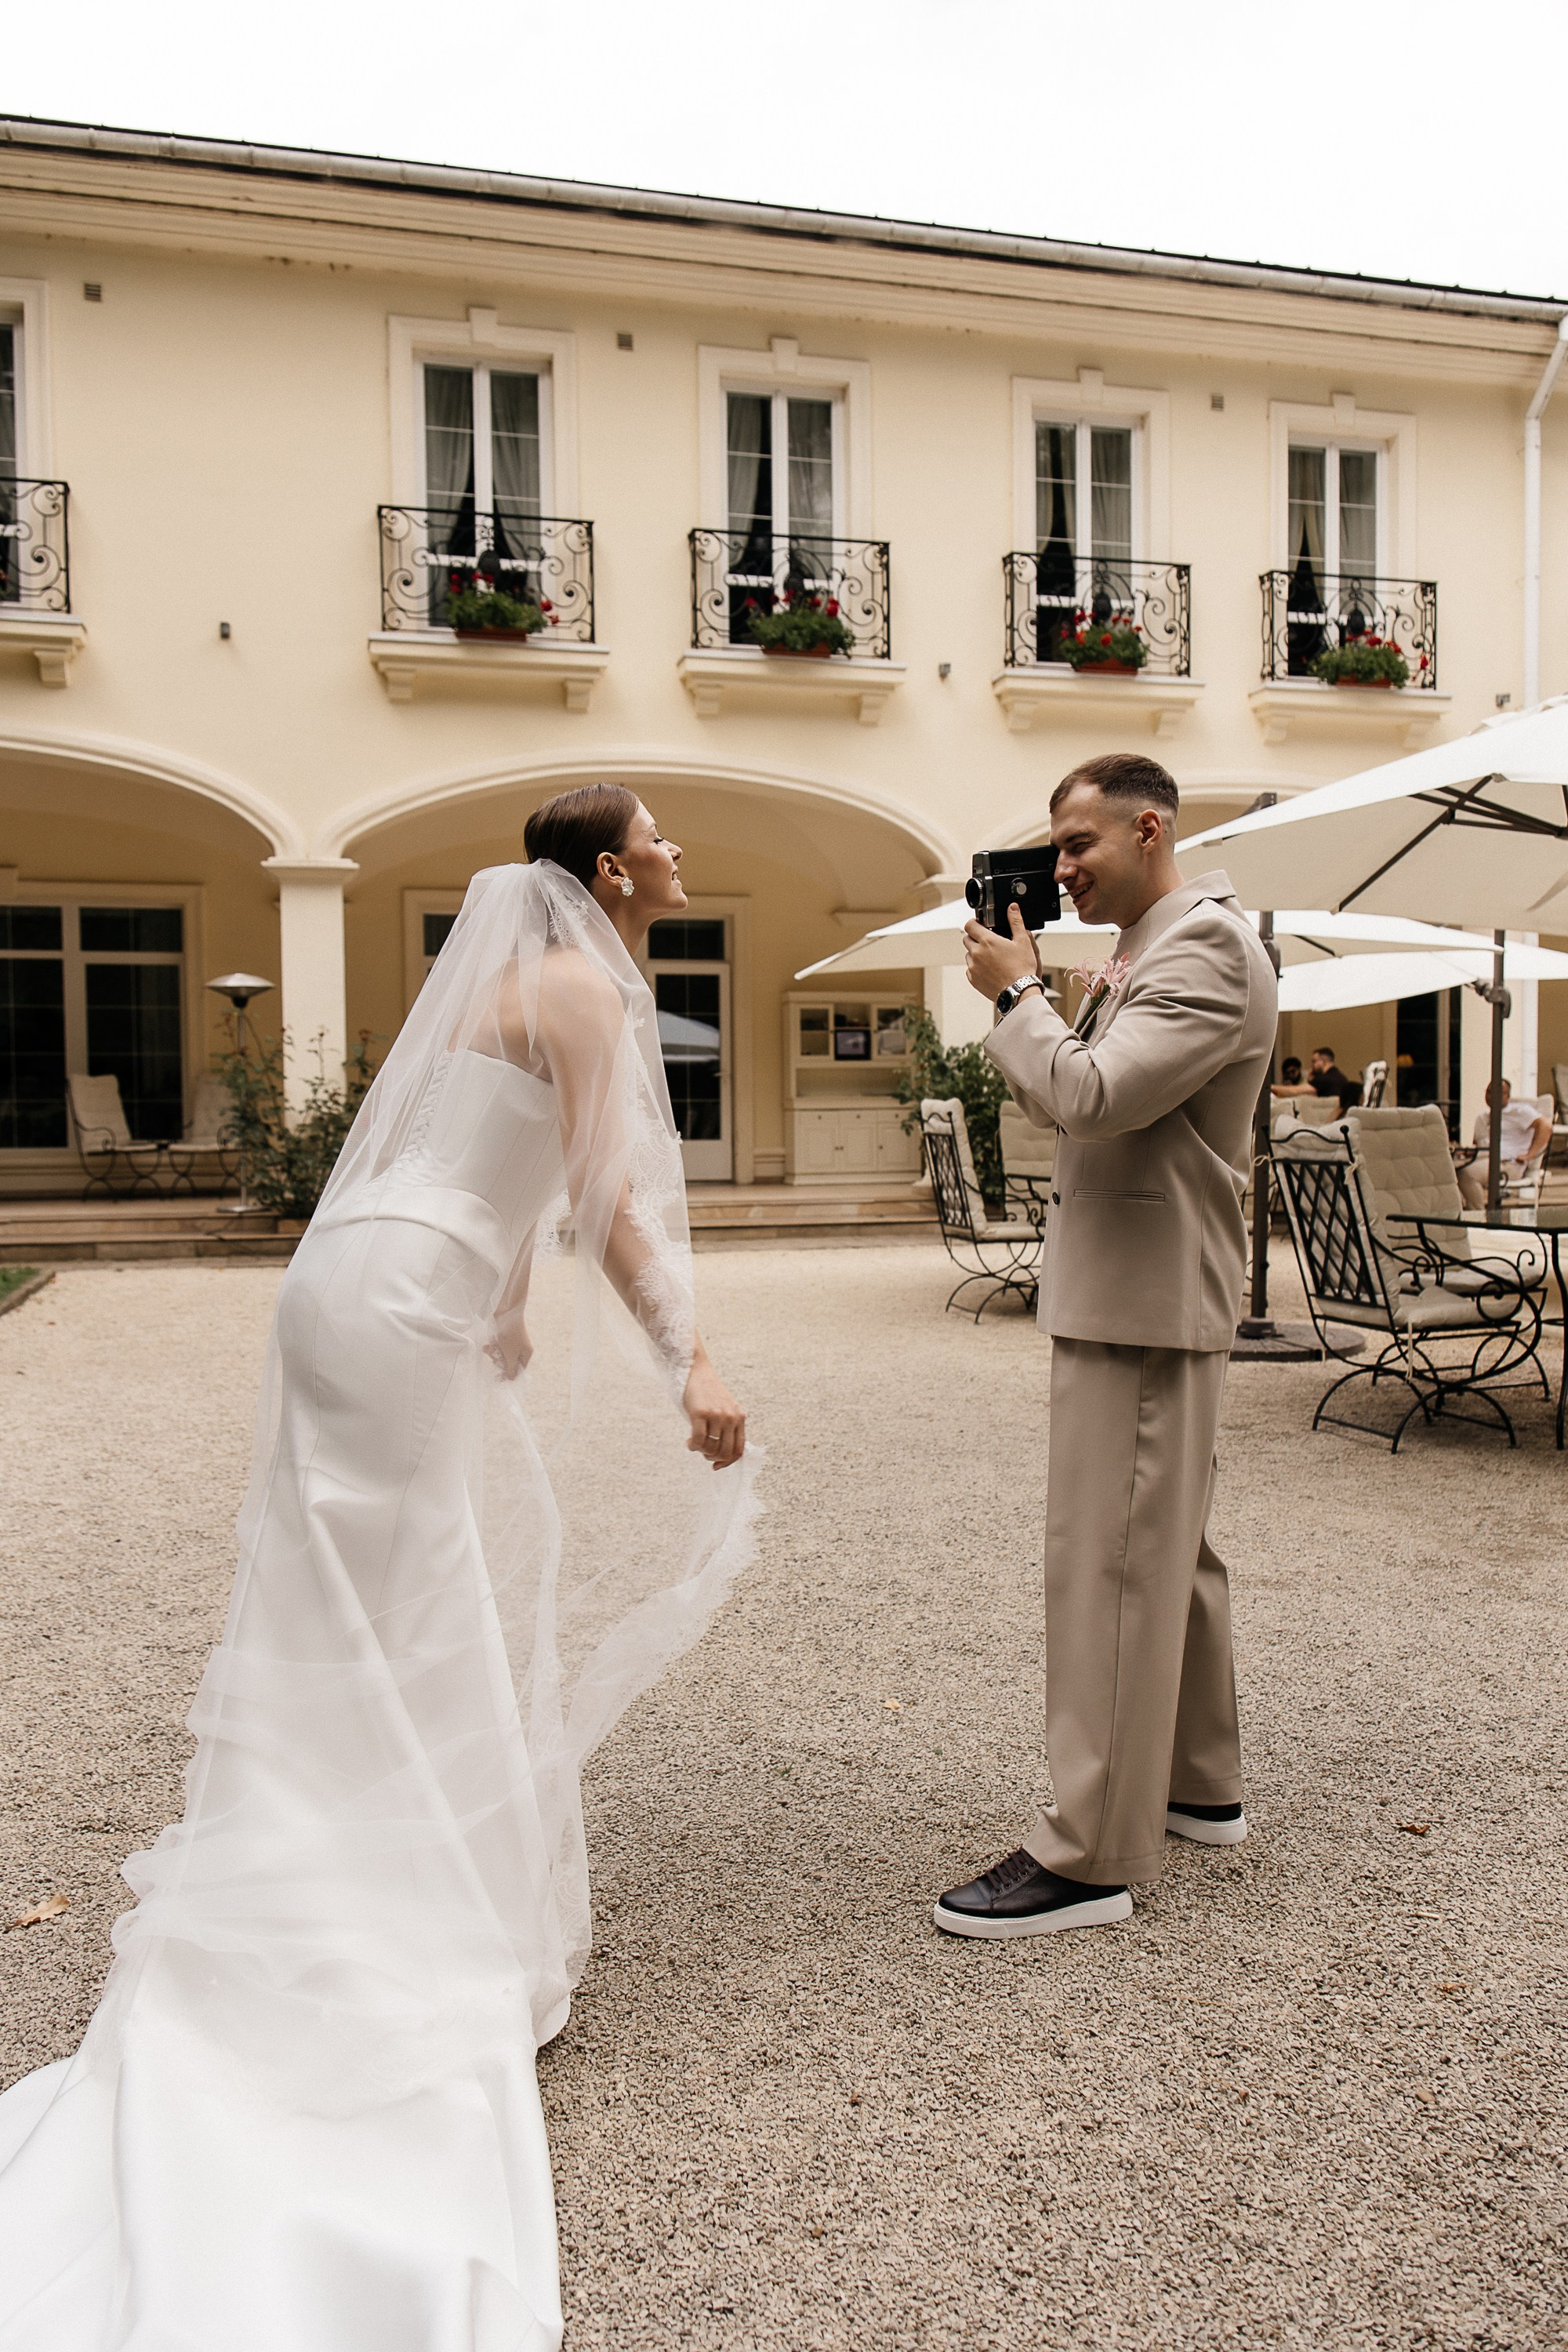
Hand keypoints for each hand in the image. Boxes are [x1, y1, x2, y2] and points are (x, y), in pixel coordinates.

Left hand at [485, 1313, 531, 1380]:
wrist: (506, 1312)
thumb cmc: (511, 1334)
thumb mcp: (511, 1354)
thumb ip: (510, 1368)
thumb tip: (512, 1379)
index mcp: (525, 1354)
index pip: (518, 1369)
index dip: (508, 1373)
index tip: (498, 1378)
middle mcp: (519, 1349)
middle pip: (508, 1362)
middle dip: (499, 1361)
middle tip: (495, 1357)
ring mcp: (511, 1343)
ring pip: (500, 1354)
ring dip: (493, 1353)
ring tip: (489, 1348)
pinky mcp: (503, 1337)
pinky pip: (496, 1346)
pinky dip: (491, 1346)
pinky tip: (487, 1344)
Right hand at [683, 1355, 746, 1469]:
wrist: (696, 1371)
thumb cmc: (708, 1393)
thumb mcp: (725, 1409)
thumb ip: (728, 1428)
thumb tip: (722, 1455)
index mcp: (740, 1417)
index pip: (739, 1449)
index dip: (728, 1462)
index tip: (716, 1466)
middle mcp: (731, 1417)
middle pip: (725, 1452)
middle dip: (713, 1458)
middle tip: (703, 1453)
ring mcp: (717, 1415)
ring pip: (711, 1448)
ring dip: (701, 1452)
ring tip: (695, 1445)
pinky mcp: (701, 1413)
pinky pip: (699, 1441)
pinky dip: (693, 1446)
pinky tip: (689, 1442)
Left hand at [963, 902, 1040, 1002]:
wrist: (1019, 992)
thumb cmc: (1022, 968)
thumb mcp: (1023, 941)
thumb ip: (1016, 922)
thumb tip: (1012, 908)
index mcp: (987, 941)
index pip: (969, 925)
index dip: (974, 923)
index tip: (981, 925)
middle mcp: (976, 953)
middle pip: (967, 938)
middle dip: (975, 937)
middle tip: (989, 942)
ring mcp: (973, 967)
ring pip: (968, 954)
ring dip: (976, 953)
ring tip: (992, 957)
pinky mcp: (973, 979)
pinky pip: (970, 969)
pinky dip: (977, 967)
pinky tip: (990, 969)